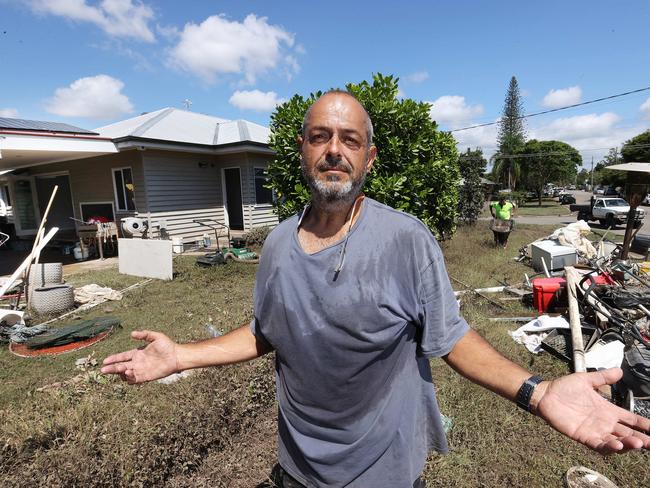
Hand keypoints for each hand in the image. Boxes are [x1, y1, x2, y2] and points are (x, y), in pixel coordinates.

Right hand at [101, 330, 178, 383]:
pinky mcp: (146, 377)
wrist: (176, 356)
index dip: (113, 358)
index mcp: (137, 353)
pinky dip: (129, 378)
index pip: (122, 356)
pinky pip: (134, 380)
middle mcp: (137, 362)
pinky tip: (129, 373)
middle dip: (112, 368)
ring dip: (120, 373)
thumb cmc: (167, 345)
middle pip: (121, 366)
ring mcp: (141, 370)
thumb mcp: (155, 336)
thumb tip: (132, 333)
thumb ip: (144, 334)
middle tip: (103, 370)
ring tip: (121, 370)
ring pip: (125, 374)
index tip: (105, 361)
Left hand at [535, 368, 649, 453]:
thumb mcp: (586, 380)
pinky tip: (617, 445)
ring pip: (617, 442)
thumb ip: (603, 377)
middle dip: (642, 439)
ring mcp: (595, 430)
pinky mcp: (583, 436)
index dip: (645, 425)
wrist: (546, 394)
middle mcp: (605, 422)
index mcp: (608, 410)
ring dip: (628, 444)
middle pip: (628, 434)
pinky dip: (608, 446)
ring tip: (638, 443)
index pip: (631, 420)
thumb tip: (620, 371)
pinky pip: (599, 444)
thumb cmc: (564, 387)